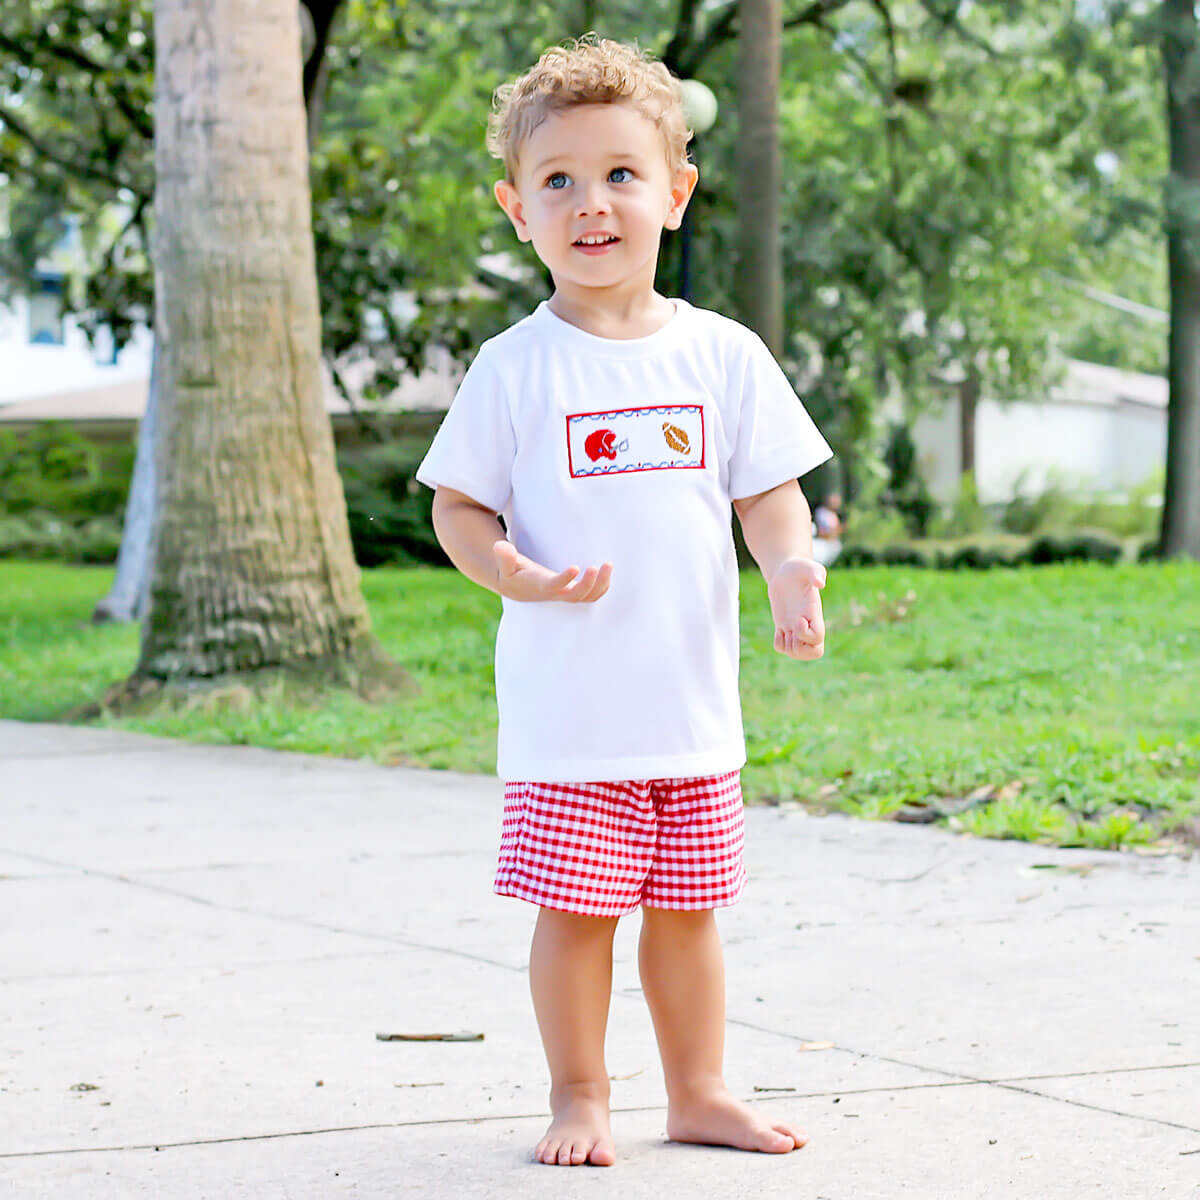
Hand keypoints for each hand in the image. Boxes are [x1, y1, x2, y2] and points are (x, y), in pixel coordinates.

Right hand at [493, 540, 612, 602]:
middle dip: (589, 583)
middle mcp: (555, 593)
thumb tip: (500, 545)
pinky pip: (591, 596)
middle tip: (598, 566)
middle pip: (575, 595)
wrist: (518, 588)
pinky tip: (606, 572)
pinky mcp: (572, 593)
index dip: (564, 579)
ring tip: (608, 565)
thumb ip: (504, 555)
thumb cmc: (512, 572)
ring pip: (587, 597)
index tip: (575, 567)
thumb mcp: (504, 563)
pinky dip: (602, 587)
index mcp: (540, 586)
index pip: (553, 586)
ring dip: (600, 584)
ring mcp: (565, 595)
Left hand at [767, 558, 826, 659]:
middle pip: (815, 652)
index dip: (805, 634)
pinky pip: (783, 648)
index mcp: (814, 614)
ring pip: (797, 653)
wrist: (785, 571)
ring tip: (785, 631)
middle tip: (791, 634)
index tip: (797, 618)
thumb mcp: (806, 566)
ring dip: (789, 647)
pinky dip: (779, 644)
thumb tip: (820, 584)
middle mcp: (808, 624)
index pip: (818, 637)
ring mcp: (796, 628)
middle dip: (801, 650)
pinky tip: (779, 630)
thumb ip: (816, 573)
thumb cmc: (797, 568)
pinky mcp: (784, 628)